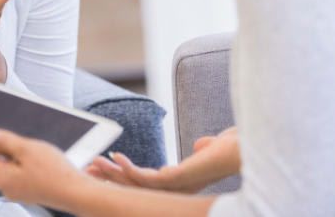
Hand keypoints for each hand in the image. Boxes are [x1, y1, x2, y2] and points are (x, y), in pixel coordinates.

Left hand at [0, 129, 91, 210]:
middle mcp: (5, 186)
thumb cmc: (55, 172)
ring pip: (7, 166)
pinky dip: (21, 163)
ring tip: (31, 147)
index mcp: (1, 176)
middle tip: (10, 135)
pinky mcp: (27, 190)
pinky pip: (17, 173)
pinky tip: (37, 159)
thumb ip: (2, 142)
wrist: (76, 192)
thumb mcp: (27, 149)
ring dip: (12, 154)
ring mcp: (16, 190)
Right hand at [87, 126, 239, 192]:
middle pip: (134, 187)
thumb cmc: (233, 149)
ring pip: (135, 184)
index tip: (108, 166)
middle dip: (110, 178)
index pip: (145, 184)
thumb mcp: (212, 149)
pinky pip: (145, 178)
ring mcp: (175, 186)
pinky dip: (129, 168)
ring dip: (113, 173)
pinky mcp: (177, 179)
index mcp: (181, 183)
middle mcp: (175, 189)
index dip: (125, 177)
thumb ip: (203, 149)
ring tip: (94, 163)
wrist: (246, 149)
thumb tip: (200, 144)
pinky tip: (117, 158)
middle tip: (88, 168)